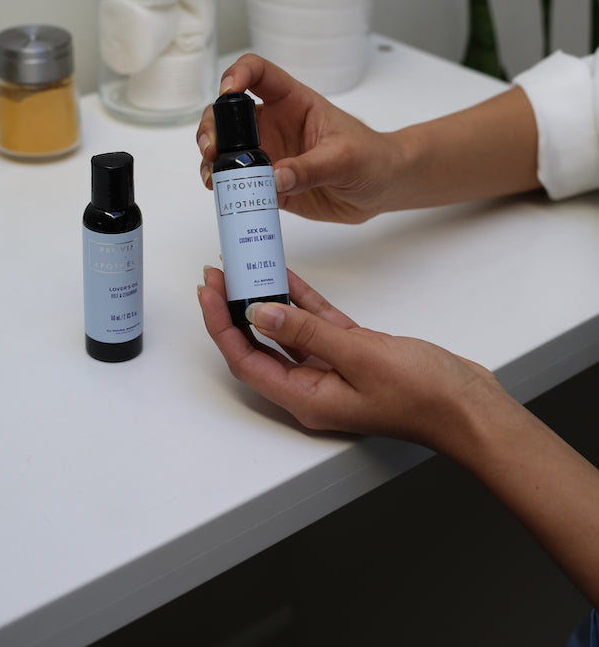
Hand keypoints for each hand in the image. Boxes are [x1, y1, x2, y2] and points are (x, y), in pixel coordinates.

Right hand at [196, 54, 401, 223]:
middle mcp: (273, 124)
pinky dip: (224, 187)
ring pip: (226, 149)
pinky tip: (222, 193)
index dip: (238, 74)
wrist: (382, 188)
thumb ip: (311, 168)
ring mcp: (268, 153)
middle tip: (212, 149)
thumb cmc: (372, 158)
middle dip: (213, 127)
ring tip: (211, 176)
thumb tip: (275, 178)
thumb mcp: (346, 159)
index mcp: (293, 101)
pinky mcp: (268, 183)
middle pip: (229, 113)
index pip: (258, 73)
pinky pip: (238, 182)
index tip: (228, 91)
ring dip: (212, 159)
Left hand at [197, 265, 500, 449]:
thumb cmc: (424, 395)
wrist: (469, 406)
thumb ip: (307, 333)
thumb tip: (260, 314)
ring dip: (264, 301)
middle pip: (258, 347)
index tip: (207, 292)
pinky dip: (301, 301)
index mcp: (307, 399)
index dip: (220, 326)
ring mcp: (334, 371)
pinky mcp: (355, 354)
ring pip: (286, 332)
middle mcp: (313, 388)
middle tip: (217, 275)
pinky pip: (316, 324)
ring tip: (244, 269)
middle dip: (232, 310)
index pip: (246, 361)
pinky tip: (287, 277)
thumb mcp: (360, 356)